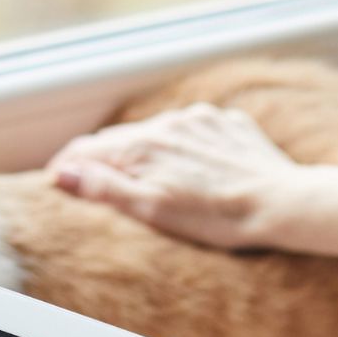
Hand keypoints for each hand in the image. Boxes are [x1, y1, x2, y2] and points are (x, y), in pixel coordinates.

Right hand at [47, 103, 301, 248]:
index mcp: (143, 145)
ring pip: (154, 133)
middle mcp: (167, 123)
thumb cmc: (217, 217)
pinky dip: (179, 148)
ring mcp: (199, 119)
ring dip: (142, 153)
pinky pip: (190, 131)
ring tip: (146, 182)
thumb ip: (105, 189)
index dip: (66, 166)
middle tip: (93, 186)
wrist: (280, 204)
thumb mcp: (152, 210)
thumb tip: (65, 174)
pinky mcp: (225, 123)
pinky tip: (190, 171)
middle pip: (118, 139)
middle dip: (101, 161)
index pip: (86, 149)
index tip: (57, 182)